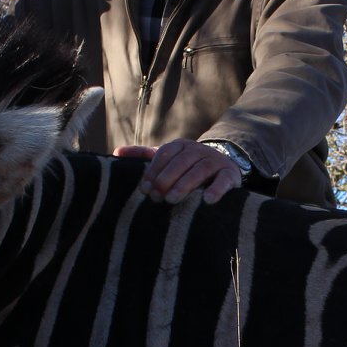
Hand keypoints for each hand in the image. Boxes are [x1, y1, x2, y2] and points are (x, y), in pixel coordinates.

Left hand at [116, 140, 241, 204]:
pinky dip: (216, 189)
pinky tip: (207, 200)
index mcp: (181, 145)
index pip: (165, 154)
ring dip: (186, 184)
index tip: (144, 189)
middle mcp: (198, 150)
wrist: (222, 167)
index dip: (154, 170)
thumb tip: (116, 152)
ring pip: (200, 170)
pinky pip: (224, 180)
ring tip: (173, 199)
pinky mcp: (230, 174)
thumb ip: (144, 156)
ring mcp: (215, 161)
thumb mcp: (168, 159)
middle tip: (157, 197)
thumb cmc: (188, 166)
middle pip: (182, 161)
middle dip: (167, 179)